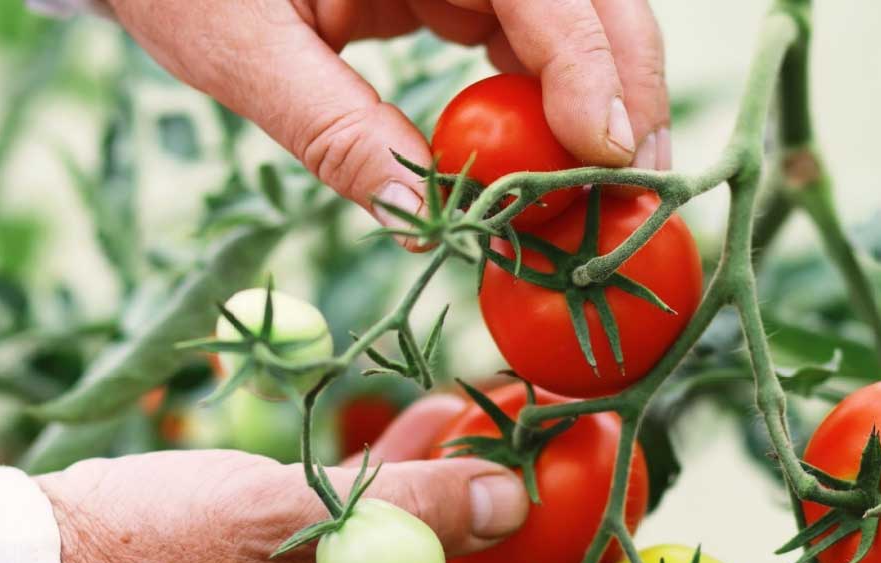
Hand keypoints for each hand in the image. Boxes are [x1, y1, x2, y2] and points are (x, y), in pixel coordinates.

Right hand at [34, 395, 568, 562]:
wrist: (28, 560)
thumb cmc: (141, 553)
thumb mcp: (280, 521)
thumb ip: (405, 509)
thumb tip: (514, 502)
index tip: (615, 558)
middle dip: (522, 550)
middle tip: (581, 485)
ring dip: (463, 501)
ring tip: (517, 432)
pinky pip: (365, 533)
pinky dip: (401, 482)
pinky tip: (434, 419)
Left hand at [104, 0, 668, 232]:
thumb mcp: (241, 45)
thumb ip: (330, 128)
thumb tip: (416, 222)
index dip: (591, 70)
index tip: (609, 159)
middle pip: (589, 0)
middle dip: (626, 90)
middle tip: (640, 187)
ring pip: (575, 21)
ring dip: (602, 103)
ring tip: (613, 187)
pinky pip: (530, 39)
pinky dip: (551, 102)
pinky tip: (556, 159)